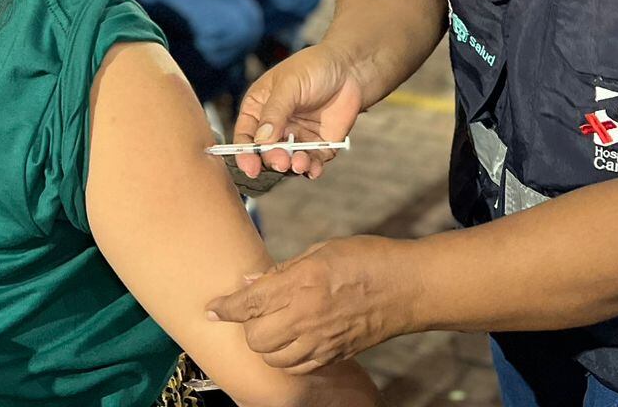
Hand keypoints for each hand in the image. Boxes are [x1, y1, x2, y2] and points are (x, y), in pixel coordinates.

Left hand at [207, 235, 412, 370]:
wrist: (407, 287)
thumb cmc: (367, 258)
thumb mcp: (321, 250)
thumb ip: (283, 270)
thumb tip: (251, 282)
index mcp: (302, 283)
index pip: (249, 303)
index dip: (224, 307)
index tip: (210, 309)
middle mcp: (307, 316)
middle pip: (255, 338)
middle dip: (247, 327)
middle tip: (254, 311)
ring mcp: (322, 340)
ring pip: (274, 358)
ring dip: (266, 345)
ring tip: (274, 326)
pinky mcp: (334, 354)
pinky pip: (298, 367)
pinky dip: (287, 357)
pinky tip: (293, 339)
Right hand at [232, 43, 363, 177]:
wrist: (351, 68)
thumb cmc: (315, 66)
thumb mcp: (289, 84)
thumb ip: (275, 112)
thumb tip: (261, 140)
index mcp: (260, 107)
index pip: (246, 134)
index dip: (245, 152)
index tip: (250, 166)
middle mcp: (276, 125)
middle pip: (266, 152)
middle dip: (272, 160)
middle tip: (281, 160)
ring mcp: (297, 136)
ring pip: (289, 160)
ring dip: (292, 166)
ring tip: (300, 163)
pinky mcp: (319, 144)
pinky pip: (313, 162)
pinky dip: (312, 169)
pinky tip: (314, 168)